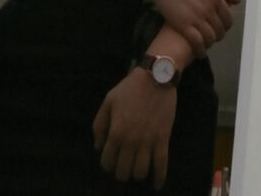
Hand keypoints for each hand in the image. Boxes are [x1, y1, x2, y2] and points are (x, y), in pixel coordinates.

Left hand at [93, 67, 175, 189]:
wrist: (156, 76)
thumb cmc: (130, 88)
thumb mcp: (108, 101)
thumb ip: (99, 125)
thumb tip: (98, 147)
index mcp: (116, 132)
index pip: (107, 162)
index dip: (108, 164)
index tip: (111, 160)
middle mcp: (131, 141)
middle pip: (123, 172)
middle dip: (121, 172)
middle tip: (124, 165)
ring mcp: (148, 141)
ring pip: (141, 172)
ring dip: (137, 173)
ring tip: (137, 167)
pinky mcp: (163, 139)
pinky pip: (162, 164)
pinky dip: (159, 178)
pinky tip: (157, 184)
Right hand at [147, 0, 238, 55]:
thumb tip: (238, 1)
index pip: (228, 18)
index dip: (226, 26)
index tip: (221, 28)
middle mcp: (209, 8)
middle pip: (220, 30)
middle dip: (218, 35)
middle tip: (213, 36)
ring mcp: (196, 17)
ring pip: (210, 38)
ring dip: (210, 43)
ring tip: (205, 43)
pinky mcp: (183, 25)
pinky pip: (197, 43)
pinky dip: (200, 50)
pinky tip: (199, 52)